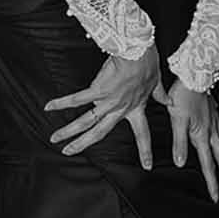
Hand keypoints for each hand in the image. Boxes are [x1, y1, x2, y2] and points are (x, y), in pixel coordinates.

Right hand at [45, 45, 159, 164]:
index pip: (142, 134)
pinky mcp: (97, 89)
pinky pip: (77, 99)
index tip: (147, 166)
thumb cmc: (147, 63)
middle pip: (99, 132)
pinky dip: (62, 102)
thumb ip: (160, 95)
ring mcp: (107, 101)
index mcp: (135, 108)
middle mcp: (119, 109)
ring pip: (85, 121)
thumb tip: (169, 102)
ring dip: (68, 131)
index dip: (145, 151)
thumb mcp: (157, 82)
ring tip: (55, 138)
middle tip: (69, 153)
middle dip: (83, 144)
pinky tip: (48, 107)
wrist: (137, 51)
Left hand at [161, 79, 218, 202]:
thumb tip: (180, 163)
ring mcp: (215, 123)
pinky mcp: (215, 115)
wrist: (194, 75)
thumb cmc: (183, 96)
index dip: (212, 181)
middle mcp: (211, 132)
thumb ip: (179, 142)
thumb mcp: (177, 120)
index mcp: (201, 135)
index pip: (207, 164)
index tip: (215, 196)